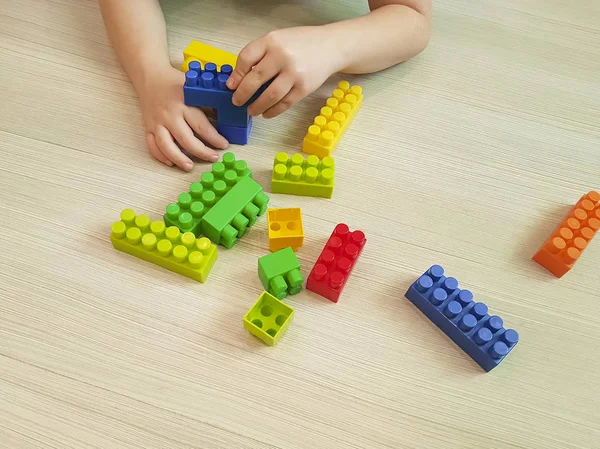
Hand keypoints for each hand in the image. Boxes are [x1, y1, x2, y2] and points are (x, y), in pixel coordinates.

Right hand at [138, 67, 227, 170]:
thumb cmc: (175, 83)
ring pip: (166, 146)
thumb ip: (207, 104)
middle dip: (201, 152)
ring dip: (178, 158)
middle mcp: (169, 115)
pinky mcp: (148, 127)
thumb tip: (226, 119)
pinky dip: (160, 156)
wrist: (150, 76)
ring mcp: (157, 122)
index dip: (214, 138)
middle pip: (186, 139)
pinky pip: (152, 145)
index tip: (224, 145)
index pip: (201, 126)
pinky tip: (171, 162)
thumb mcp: (194, 89)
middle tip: (213, 158)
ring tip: (189, 166)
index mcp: (183, 104)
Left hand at [226, 26, 343, 118]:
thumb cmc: (302, 43)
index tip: (231, 85)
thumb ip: (260, 54)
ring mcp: (294, 73)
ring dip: (257, 106)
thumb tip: (239, 78)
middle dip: (242, 94)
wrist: (331, 46)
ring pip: (269, 96)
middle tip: (237, 101)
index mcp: (272, 41)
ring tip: (252, 110)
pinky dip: (273, 111)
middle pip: (255, 79)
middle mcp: (282, 56)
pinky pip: (284, 104)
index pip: (246, 58)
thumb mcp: (278, 40)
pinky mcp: (304, 88)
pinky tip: (267, 112)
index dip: (236, 75)